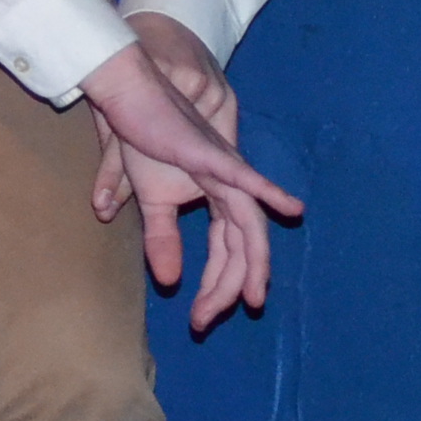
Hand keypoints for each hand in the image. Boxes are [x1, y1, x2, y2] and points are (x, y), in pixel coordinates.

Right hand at [78, 12, 301, 332]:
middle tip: (208, 320)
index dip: (216, 287)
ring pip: (248, 226)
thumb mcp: (152, 202)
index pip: (227, 251)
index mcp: (218, 197)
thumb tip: (168, 280)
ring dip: (249, 264)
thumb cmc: (143, 140)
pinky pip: (247, 179)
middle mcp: (230, 187)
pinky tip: (292, 208)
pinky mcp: (214, 155)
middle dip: (228, 287)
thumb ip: (163, 238)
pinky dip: (269, 193)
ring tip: (251, 298)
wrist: (128, 99)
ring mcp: (226, 170)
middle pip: (242, 247)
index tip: (200, 319)